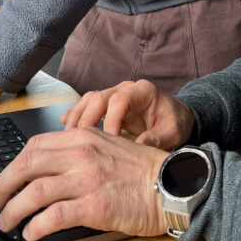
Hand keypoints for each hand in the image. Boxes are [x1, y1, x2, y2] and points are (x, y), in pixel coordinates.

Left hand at [0, 127, 167, 240]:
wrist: (170, 186)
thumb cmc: (141, 170)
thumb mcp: (108, 146)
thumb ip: (78, 151)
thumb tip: (46, 168)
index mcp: (83, 137)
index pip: (34, 146)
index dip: (13, 165)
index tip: (6, 180)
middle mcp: (82, 154)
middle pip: (26, 165)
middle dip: (3, 186)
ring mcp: (87, 180)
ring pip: (34, 192)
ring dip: (13, 210)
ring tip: (8, 223)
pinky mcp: (95, 206)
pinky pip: (54, 216)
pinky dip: (36, 226)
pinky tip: (32, 233)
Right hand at [61, 79, 194, 149]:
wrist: (175, 116)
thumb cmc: (174, 122)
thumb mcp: (172, 132)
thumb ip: (156, 139)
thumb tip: (138, 151)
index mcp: (143, 91)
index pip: (120, 100)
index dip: (111, 120)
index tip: (110, 141)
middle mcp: (126, 89)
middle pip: (99, 97)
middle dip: (87, 119)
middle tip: (80, 141)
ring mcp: (114, 94)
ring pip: (89, 99)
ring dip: (77, 117)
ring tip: (68, 137)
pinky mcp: (107, 104)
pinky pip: (87, 105)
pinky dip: (76, 115)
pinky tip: (65, 126)